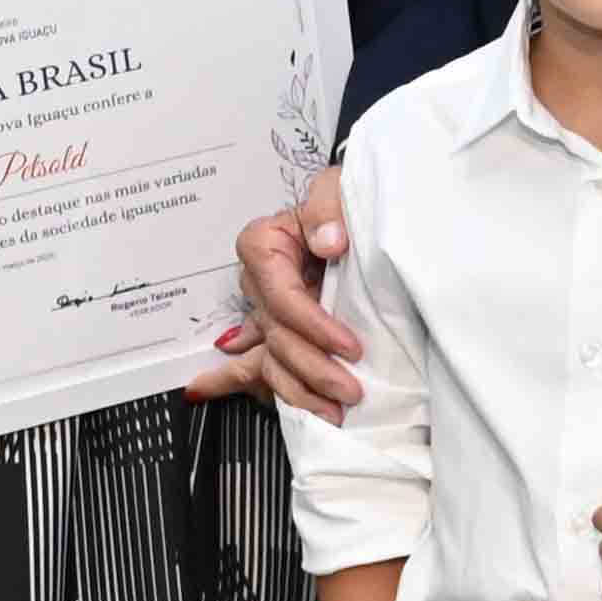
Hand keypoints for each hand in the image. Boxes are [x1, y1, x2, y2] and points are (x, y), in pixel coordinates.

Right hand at [218, 170, 357, 417]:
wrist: (353, 212)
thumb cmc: (342, 201)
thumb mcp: (339, 187)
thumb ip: (328, 207)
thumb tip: (328, 242)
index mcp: (265, 245)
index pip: (282, 297)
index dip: (314, 326)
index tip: (350, 345)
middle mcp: (259, 281)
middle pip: (277, 336)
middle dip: (313, 368)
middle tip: (350, 390)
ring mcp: (265, 310)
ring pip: (271, 359)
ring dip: (299, 391)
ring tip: (333, 413)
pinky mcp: (278, 329)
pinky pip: (262, 365)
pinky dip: (264, 389)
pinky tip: (249, 403)